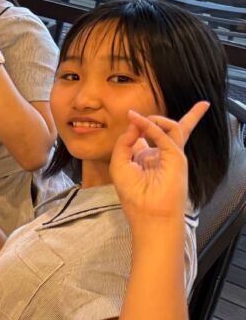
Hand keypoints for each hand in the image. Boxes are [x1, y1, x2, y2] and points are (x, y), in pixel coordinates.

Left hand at [111, 102, 207, 225]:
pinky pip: (166, 136)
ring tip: (138, 116)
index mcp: (146, 158)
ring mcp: (171, 156)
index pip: (150, 136)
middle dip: (191, 117)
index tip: (131, 116)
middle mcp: (160, 155)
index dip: (141, 125)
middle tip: (198, 106)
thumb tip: (134, 123)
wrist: (148, 214)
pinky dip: (152, 126)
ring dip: (155, 119)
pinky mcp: (177, 158)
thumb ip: (125, 142)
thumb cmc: (133, 194)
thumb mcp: (119, 164)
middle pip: (173, 131)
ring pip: (173, 128)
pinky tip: (140, 121)